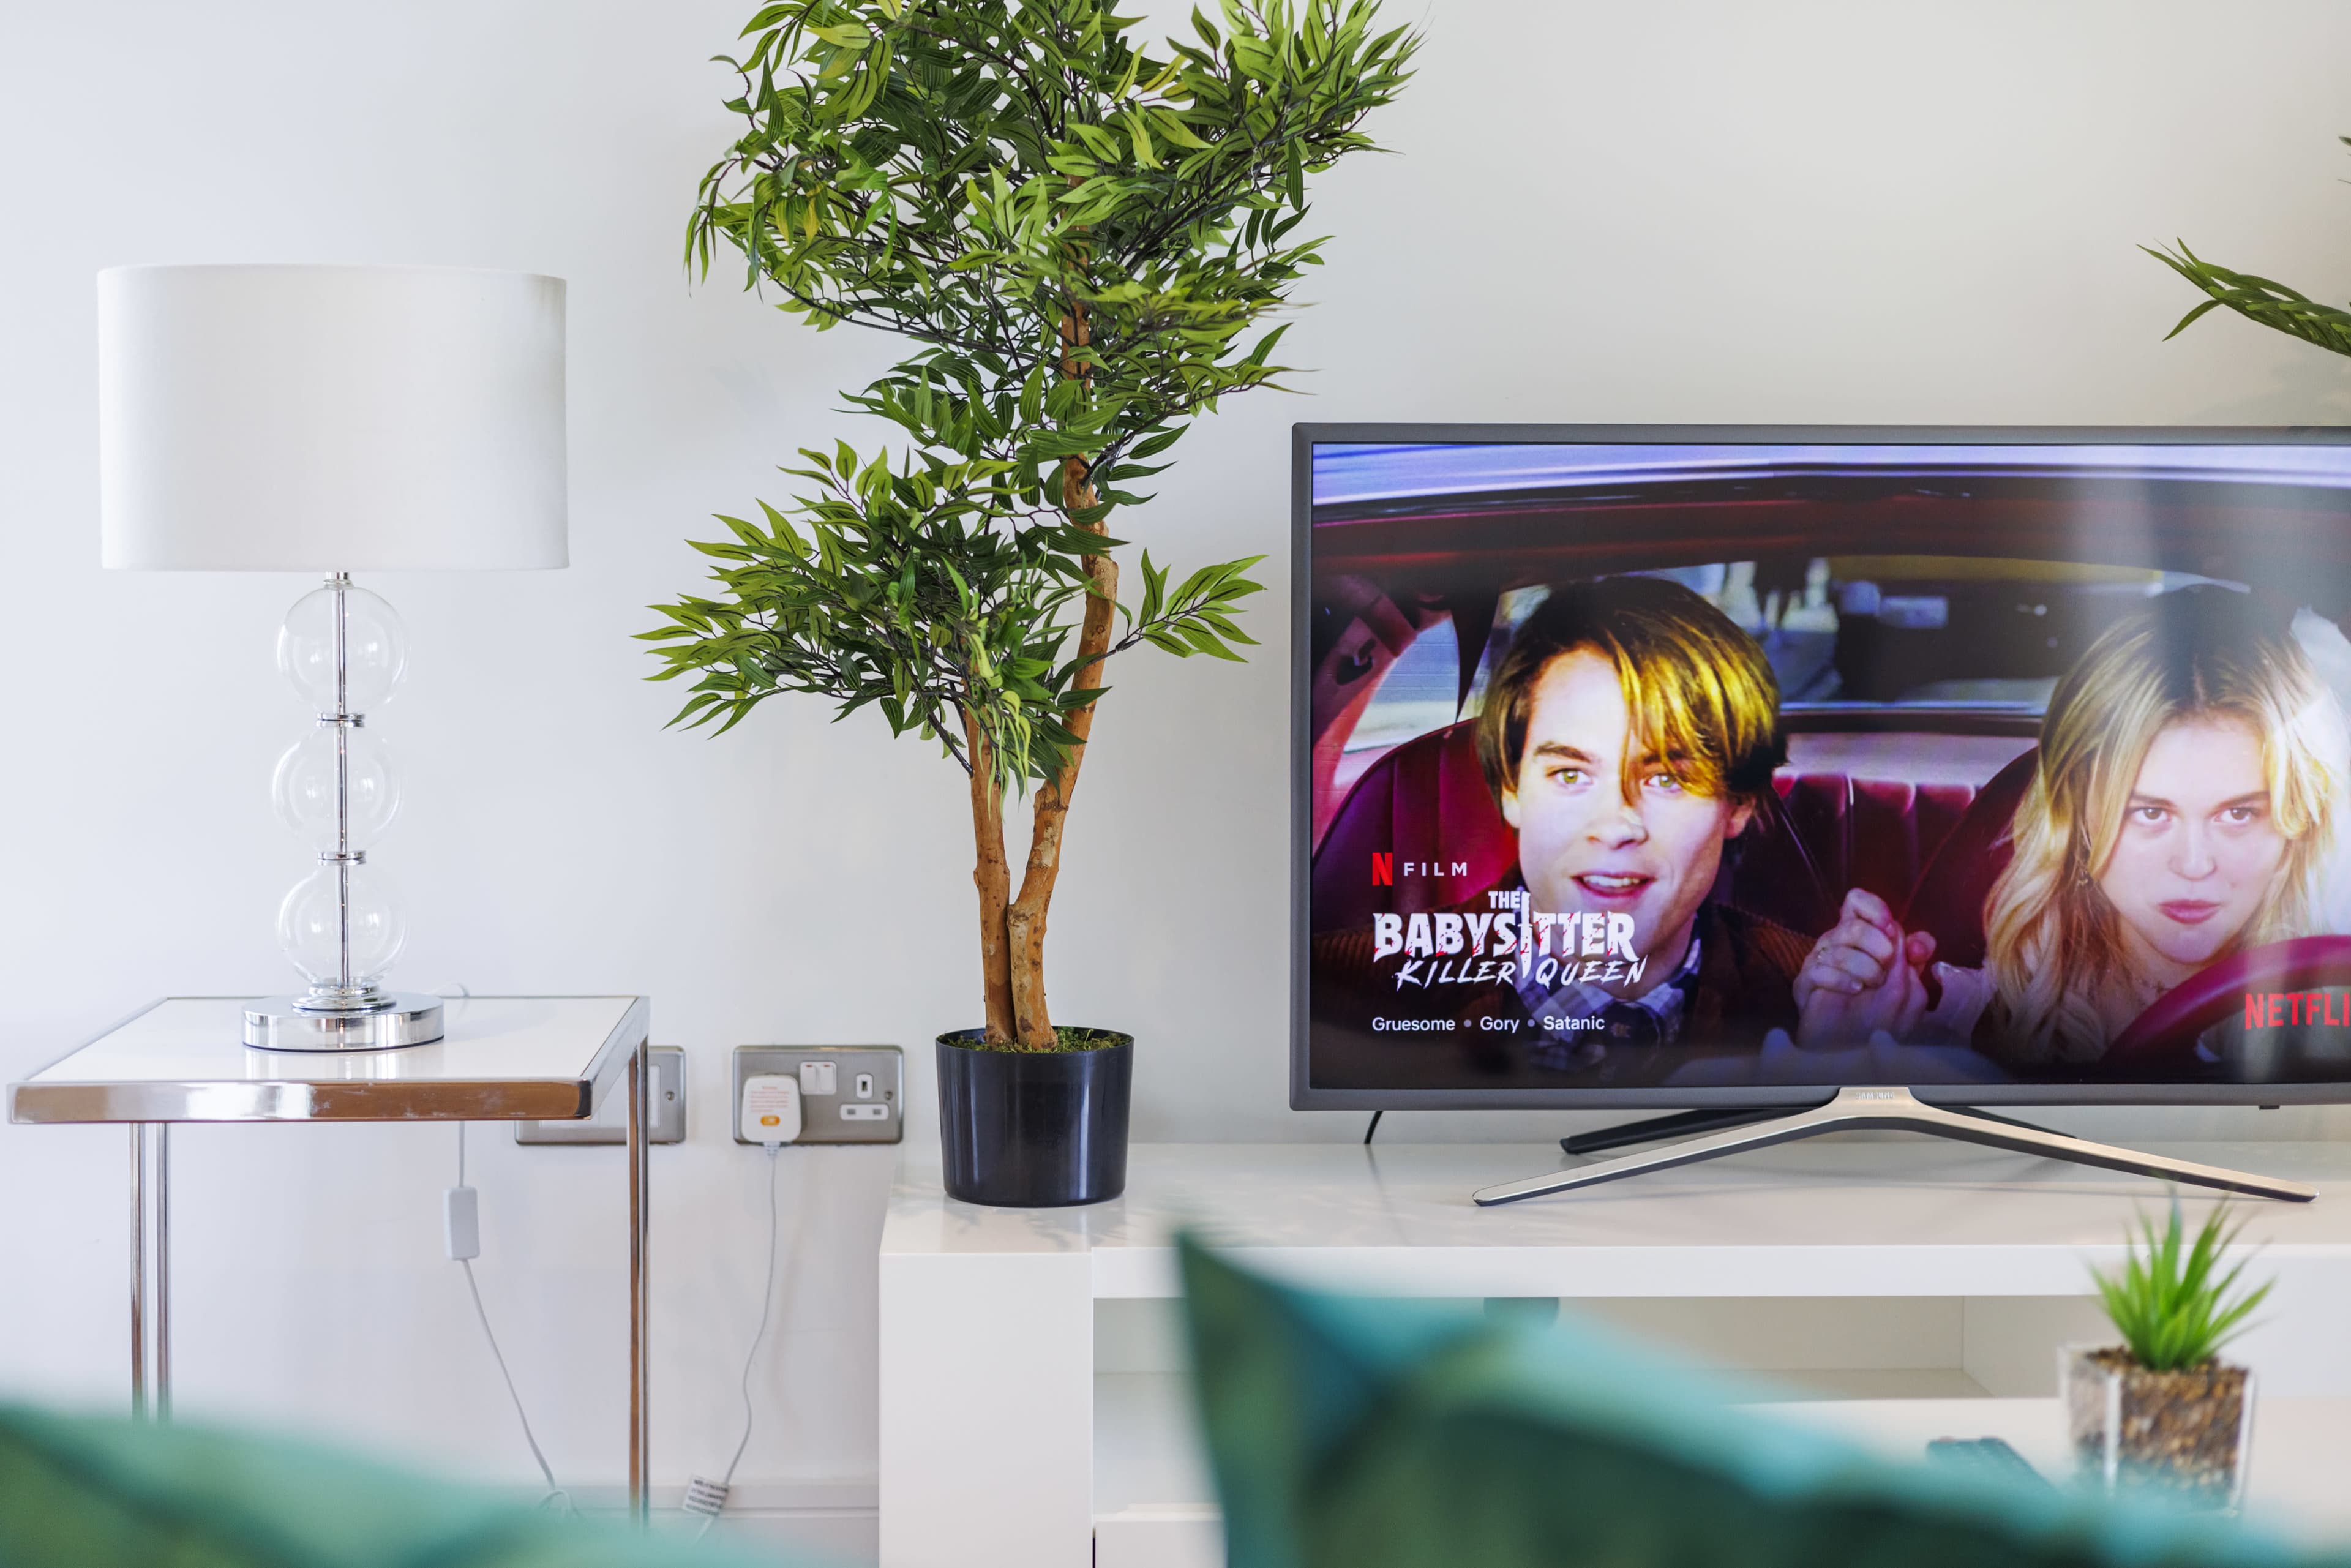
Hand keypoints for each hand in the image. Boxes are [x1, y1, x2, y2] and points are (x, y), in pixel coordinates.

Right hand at [1795, 888, 1936, 1046]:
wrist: (1855, 1050)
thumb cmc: (1880, 1016)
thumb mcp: (1909, 985)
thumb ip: (1914, 959)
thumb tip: (1922, 941)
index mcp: (1859, 937)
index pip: (1856, 901)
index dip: (1874, 909)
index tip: (1890, 928)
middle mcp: (1837, 944)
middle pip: (1851, 924)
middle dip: (1877, 944)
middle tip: (1887, 967)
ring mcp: (1818, 963)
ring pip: (1837, 946)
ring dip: (1865, 967)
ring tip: (1872, 986)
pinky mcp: (1804, 985)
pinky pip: (1819, 970)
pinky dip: (1843, 980)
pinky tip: (1855, 991)